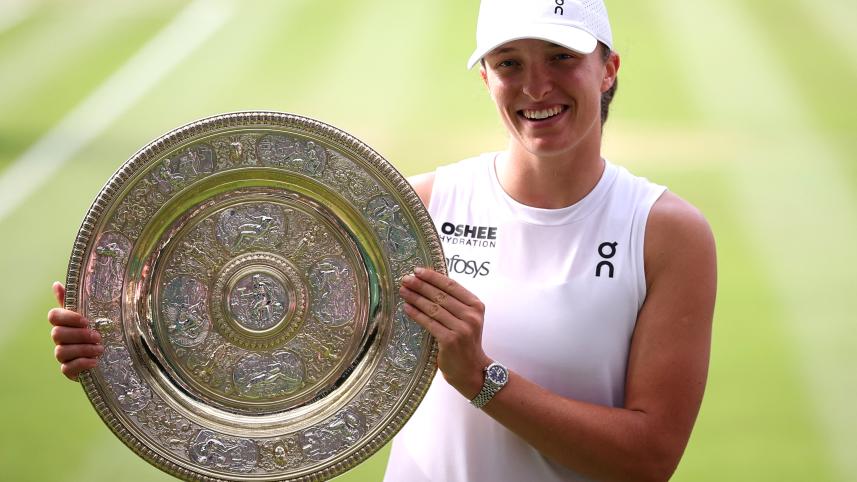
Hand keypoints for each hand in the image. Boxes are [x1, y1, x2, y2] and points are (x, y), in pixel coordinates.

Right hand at [48, 282, 102, 380]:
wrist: (111, 353)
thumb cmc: (99, 329)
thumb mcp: (92, 313)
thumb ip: (74, 300)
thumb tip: (56, 283)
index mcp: (64, 323)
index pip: (53, 316)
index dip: (68, 318)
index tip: (86, 321)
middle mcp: (60, 339)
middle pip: (57, 334)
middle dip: (79, 335)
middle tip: (98, 336)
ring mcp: (63, 355)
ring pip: (61, 351)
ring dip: (83, 350)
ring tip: (100, 349)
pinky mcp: (69, 370)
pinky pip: (67, 369)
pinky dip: (82, 364)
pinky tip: (95, 362)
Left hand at [399, 267, 490, 398]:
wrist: (471, 369)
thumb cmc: (466, 342)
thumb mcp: (467, 318)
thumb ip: (455, 303)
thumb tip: (429, 283)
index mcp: (476, 305)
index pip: (452, 285)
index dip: (433, 277)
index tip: (417, 271)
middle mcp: (471, 315)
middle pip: (440, 295)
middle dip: (420, 285)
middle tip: (405, 279)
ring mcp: (461, 328)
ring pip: (433, 308)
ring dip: (415, 298)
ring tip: (403, 291)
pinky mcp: (450, 340)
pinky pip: (429, 323)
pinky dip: (416, 314)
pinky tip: (407, 308)